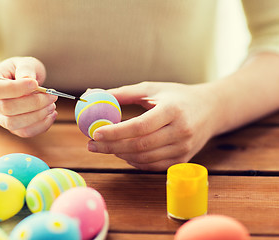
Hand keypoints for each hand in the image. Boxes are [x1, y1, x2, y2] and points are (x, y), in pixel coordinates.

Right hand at [0, 57, 57, 136]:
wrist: (19, 82)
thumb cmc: (21, 70)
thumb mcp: (24, 62)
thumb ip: (25, 68)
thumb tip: (28, 79)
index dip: (17, 88)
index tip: (36, 83)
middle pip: (7, 108)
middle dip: (33, 103)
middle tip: (52, 96)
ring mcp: (0, 118)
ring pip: (14, 124)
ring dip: (37, 116)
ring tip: (52, 105)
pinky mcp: (12, 127)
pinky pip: (24, 132)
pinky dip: (41, 126)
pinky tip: (51, 114)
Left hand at [87, 81, 217, 170]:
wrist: (211, 110)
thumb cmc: (177, 96)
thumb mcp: (152, 88)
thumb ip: (123, 93)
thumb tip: (92, 95)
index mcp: (173, 111)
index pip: (139, 126)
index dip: (115, 132)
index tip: (94, 132)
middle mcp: (180, 132)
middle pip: (140, 145)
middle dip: (111, 147)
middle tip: (91, 144)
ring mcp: (183, 149)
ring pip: (144, 158)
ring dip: (120, 155)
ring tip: (104, 147)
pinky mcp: (182, 160)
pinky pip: (152, 166)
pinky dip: (134, 161)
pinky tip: (123, 153)